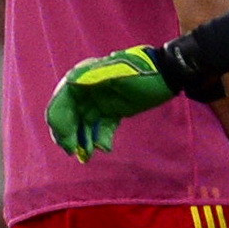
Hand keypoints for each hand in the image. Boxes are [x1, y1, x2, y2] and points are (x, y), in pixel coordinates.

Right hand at [46, 42, 177, 158]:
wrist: (168, 75)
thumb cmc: (142, 71)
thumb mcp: (118, 71)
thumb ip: (94, 75)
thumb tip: (70, 80)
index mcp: (81, 78)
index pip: (60, 104)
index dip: (60, 125)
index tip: (67, 144)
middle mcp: (85, 90)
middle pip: (69, 116)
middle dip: (70, 136)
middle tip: (75, 153)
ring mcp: (98, 101)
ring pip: (84, 124)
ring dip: (84, 140)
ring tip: (88, 156)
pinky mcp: (111, 110)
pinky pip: (101, 126)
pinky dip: (100, 137)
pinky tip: (105, 147)